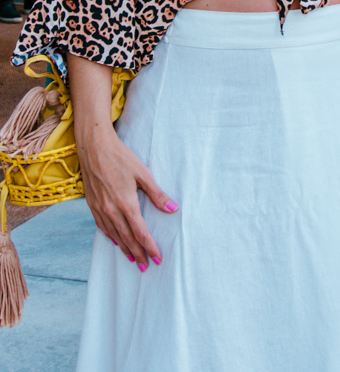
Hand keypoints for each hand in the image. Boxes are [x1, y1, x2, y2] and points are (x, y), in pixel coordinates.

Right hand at [76, 126, 177, 269]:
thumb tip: (172, 209)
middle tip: (146, 266)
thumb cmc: (121, 157)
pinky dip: (110, 236)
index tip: (157, 258)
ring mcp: (100, 208)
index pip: (140, 232)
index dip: (149, 247)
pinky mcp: (92, 204)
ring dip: (124, 249)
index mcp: (126, 204)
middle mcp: (111, 210)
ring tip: (133, 259)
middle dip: (138, 254)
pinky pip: (102, 226)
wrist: (94, 147)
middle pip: (127, 238)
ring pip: (114, 235)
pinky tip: (115, 241)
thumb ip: (157, 194)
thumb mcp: (143, 173)